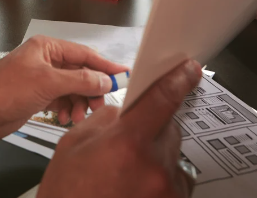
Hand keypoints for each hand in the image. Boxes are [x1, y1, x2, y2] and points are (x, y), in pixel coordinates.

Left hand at [0, 35, 127, 142]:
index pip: (84, 54)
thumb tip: (104, 79)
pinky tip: (65, 119)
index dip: (105, 66)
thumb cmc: (3, 91)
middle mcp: (46, 61)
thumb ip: (79, 80)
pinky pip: (62, 101)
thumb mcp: (47, 83)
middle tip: (99, 104)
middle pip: (80, 73)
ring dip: (79, 102)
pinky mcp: (37, 97)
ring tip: (78, 115)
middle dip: (91, 89)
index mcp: (47, 48)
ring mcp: (41, 79)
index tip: (123, 74)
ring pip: (72, 89)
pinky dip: (67, 109)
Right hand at [39, 59, 201, 197]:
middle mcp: (154, 167)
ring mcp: (166, 190)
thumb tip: (124, 110)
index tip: (188, 71)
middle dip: (152, 129)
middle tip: (126, 145)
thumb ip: (104, 119)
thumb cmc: (67, 196)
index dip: (178, 79)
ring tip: (127, 174)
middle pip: (169, 128)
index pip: (163, 98)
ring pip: (173, 155)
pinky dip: (161, 179)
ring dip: (156, 156)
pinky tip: (136, 188)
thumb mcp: (72, 147)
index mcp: (127, 144)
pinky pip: (176, 180)